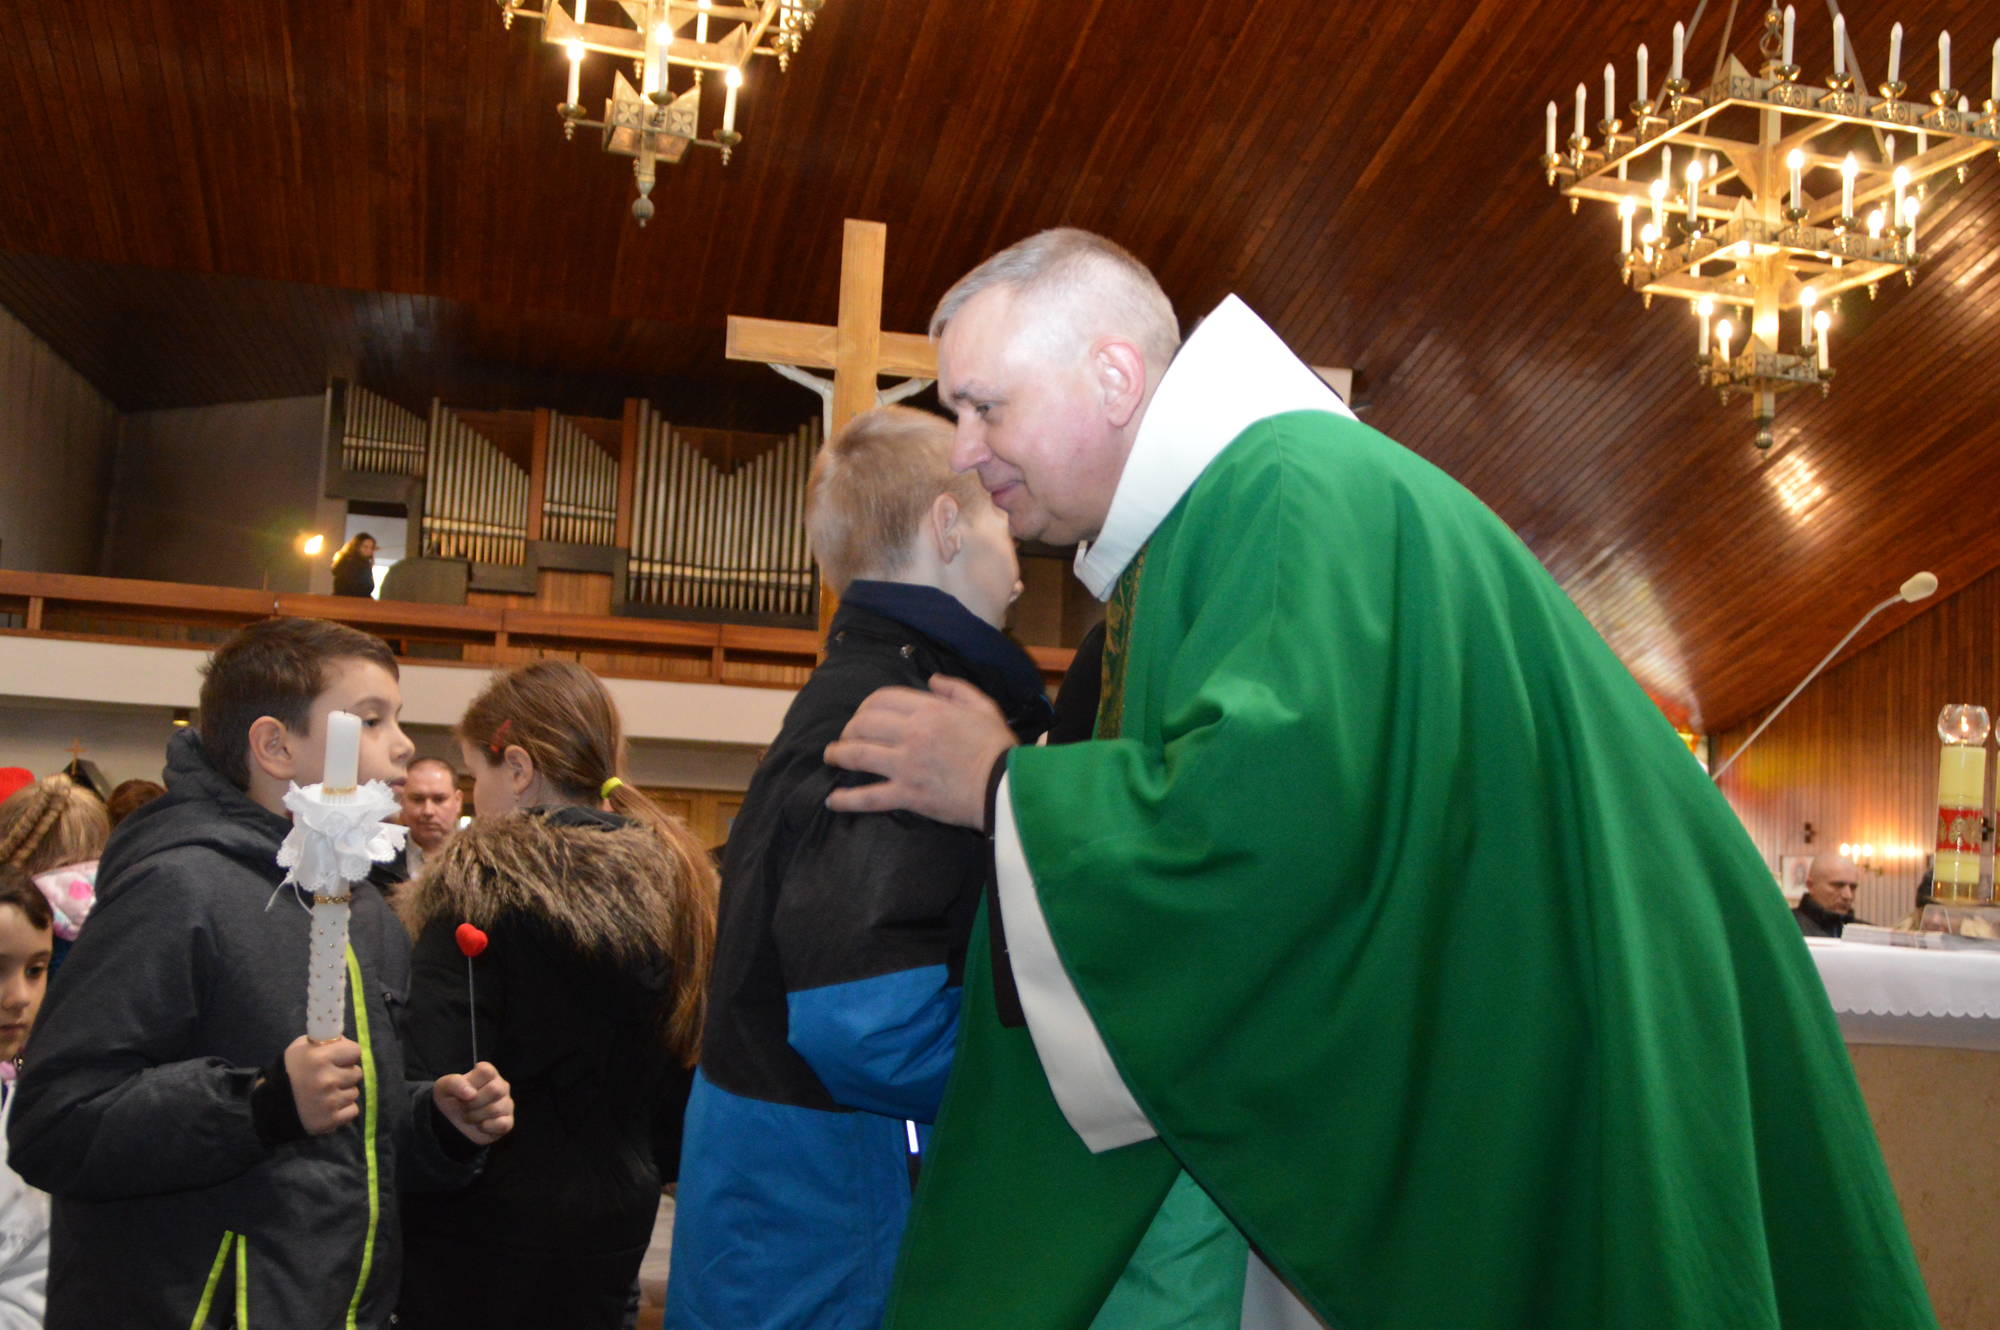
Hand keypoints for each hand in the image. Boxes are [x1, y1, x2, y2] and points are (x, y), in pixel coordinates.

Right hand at [283, 1035, 362, 1134]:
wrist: (272, 1104)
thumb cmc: (292, 1071)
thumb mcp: (303, 1047)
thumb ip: (327, 1041)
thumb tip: (347, 1041)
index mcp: (319, 1058)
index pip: (355, 1051)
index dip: (347, 1054)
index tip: (338, 1059)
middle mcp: (326, 1080)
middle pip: (357, 1073)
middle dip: (345, 1074)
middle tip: (328, 1078)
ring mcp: (329, 1101)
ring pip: (355, 1092)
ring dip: (343, 1093)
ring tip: (325, 1093)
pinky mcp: (331, 1120)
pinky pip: (353, 1110)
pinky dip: (343, 1110)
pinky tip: (328, 1107)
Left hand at [433, 1062, 514, 1145]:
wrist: (450, 1122)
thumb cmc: (450, 1099)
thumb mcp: (444, 1087)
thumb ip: (455, 1083)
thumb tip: (471, 1094)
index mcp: (488, 1073)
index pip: (486, 1071)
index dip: (470, 1083)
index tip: (462, 1092)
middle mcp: (501, 1086)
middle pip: (494, 1090)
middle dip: (472, 1103)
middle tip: (463, 1107)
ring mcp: (506, 1104)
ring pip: (496, 1109)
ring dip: (476, 1116)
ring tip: (469, 1116)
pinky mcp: (507, 1122)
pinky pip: (503, 1124)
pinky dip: (488, 1127)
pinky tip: (480, 1125)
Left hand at [823, 676, 1016, 828]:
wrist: (1005, 787)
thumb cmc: (997, 746)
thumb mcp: (983, 706)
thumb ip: (956, 689)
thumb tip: (931, 680)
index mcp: (929, 710)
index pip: (882, 699)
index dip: (866, 705)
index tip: (863, 715)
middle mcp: (911, 734)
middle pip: (864, 724)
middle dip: (849, 728)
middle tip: (846, 736)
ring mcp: (905, 765)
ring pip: (858, 755)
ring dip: (838, 754)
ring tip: (830, 757)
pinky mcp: (907, 795)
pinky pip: (869, 797)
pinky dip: (847, 800)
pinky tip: (832, 801)